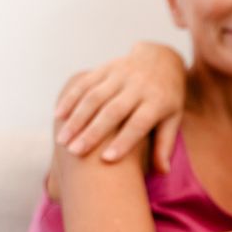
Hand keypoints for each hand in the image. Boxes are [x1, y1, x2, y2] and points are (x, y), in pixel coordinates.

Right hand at [54, 42, 184, 172]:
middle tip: (75, 153)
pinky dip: (71, 98)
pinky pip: (86, 83)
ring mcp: (122, 75)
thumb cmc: (167, 98)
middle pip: (113, 111)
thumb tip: (163, 172)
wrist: (161, 59)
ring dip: (77, 118)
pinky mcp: (107, 68)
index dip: (124, 141)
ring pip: (95, 97)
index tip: (106, 160)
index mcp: (158, 102)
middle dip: (93, 132)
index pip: (139, 124)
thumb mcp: (173, 117)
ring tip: (62, 140)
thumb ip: (165, 144)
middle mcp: (139, 87)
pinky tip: (58, 115)